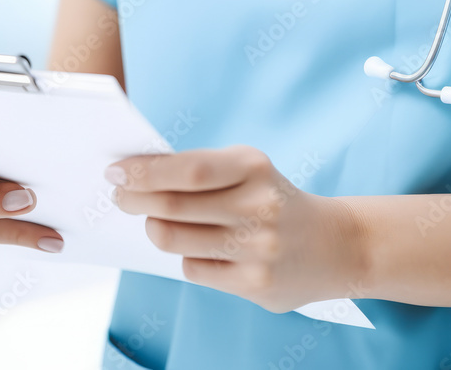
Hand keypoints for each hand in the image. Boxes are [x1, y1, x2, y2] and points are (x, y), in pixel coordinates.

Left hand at [106, 145, 365, 312]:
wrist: (334, 245)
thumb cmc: (273, 199)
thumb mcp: (248, 171)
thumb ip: (199, 171)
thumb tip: (136, 175)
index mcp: (254, 167)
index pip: (186, 170)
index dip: (143, 172)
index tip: (116, 171)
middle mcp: (258, 206)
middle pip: (171, 207)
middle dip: (135, 200)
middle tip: (121, 196)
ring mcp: (258, 248)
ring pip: (174, 240)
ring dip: (155, 228)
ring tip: (155, 220)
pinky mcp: (256, 284)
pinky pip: (193, 269)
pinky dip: (185, 256)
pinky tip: (197, 247)